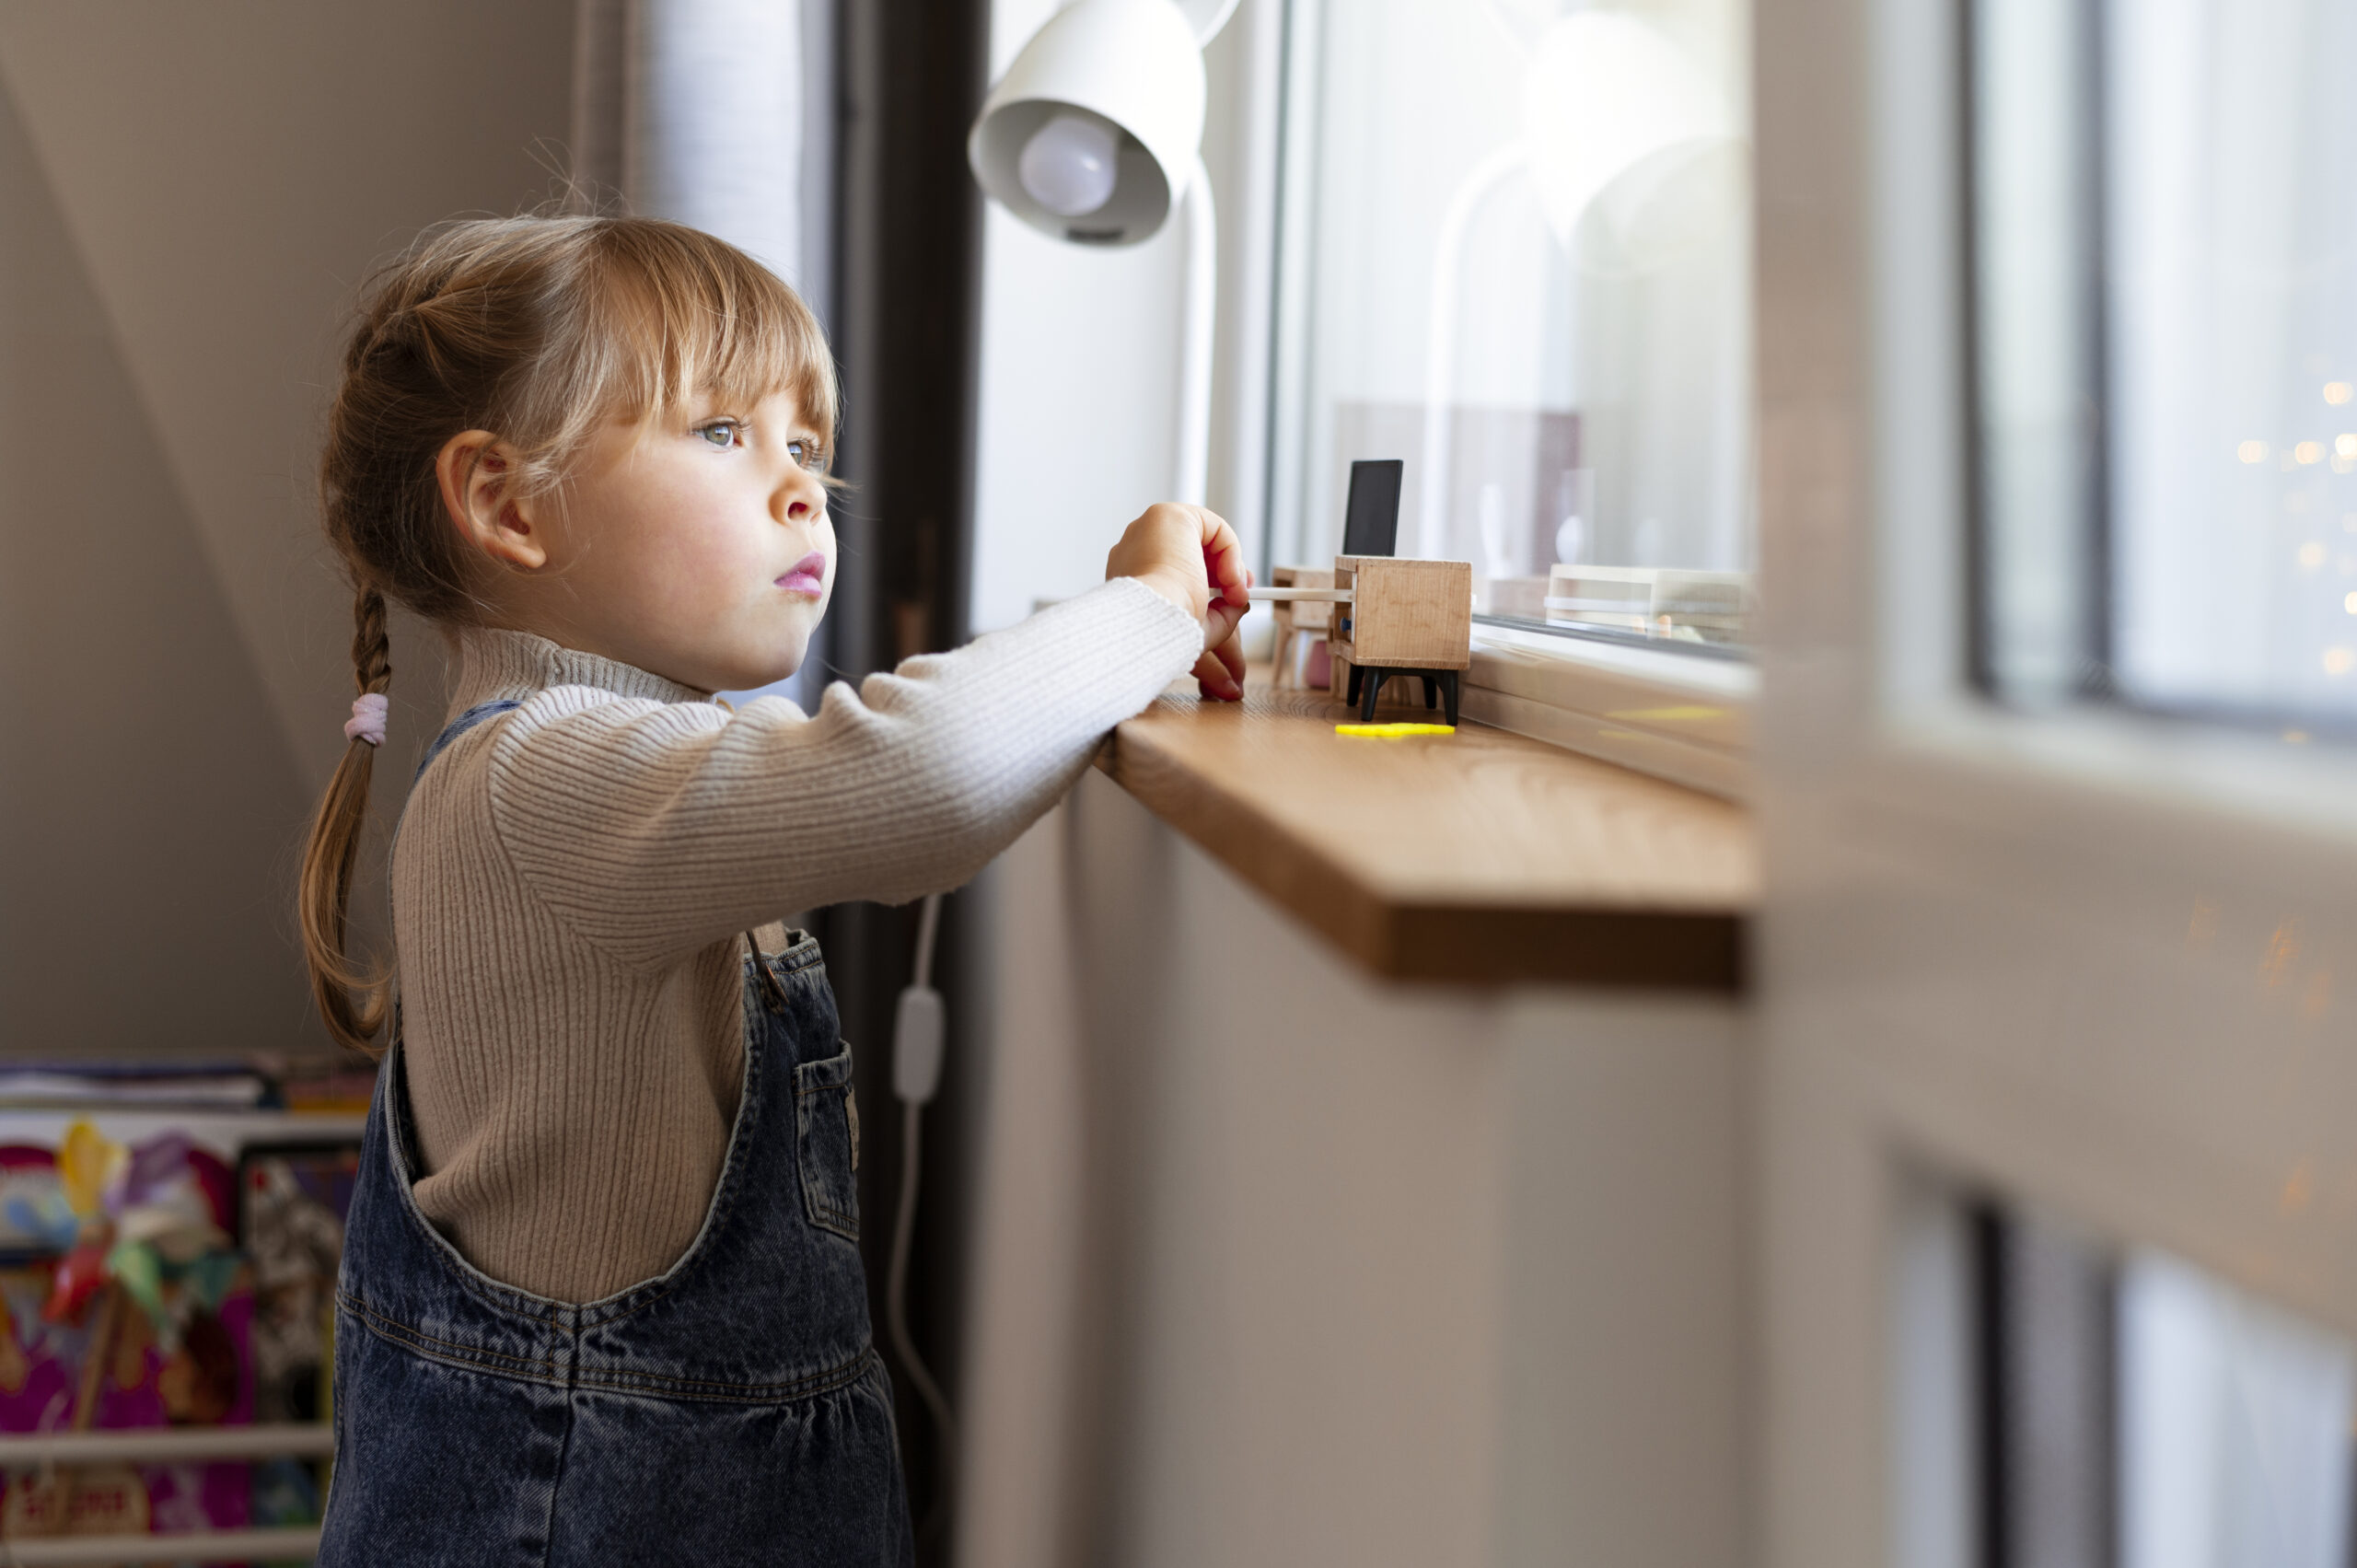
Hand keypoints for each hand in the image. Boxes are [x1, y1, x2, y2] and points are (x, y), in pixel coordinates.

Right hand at [1106, 503, 1251, 700]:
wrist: (1153, 620)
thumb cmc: (1166, 630)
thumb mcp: (1198, 627)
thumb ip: (1219, 614)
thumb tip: (1239, 603)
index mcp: (1134, 577)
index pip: (1177, 568)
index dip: (1211, 580)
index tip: (1233, 597)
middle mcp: (1135, 551)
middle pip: (1190, 551)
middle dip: (1223, 570)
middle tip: (1241, 594)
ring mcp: (1146, 530)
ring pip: (1203, 538)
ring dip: (1228, 565)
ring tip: (1234, 592)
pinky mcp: (1166, 515)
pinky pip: (1212, 526)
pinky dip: (1230, 550)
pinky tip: (1229, 577)